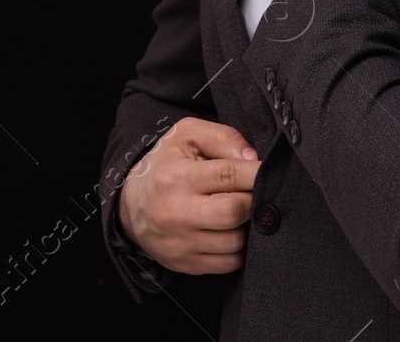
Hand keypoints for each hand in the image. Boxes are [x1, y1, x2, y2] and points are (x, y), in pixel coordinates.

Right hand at [117, 118, 260, 273]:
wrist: (132, 205)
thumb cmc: (166, 165)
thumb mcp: (187, 136)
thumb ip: (223, 138)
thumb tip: (253, 160)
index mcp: (176, 177)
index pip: (227, 175)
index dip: (256, 173)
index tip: (267, 171)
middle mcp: (176, 212)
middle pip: (233, 212)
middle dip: (252, 201)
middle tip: (251, 192)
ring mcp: (181, 243)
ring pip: (235, 242)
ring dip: (246, 226)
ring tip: (239, 211)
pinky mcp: (187, 264)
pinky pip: (230, 263)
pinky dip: (238, 248)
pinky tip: (230, 231)